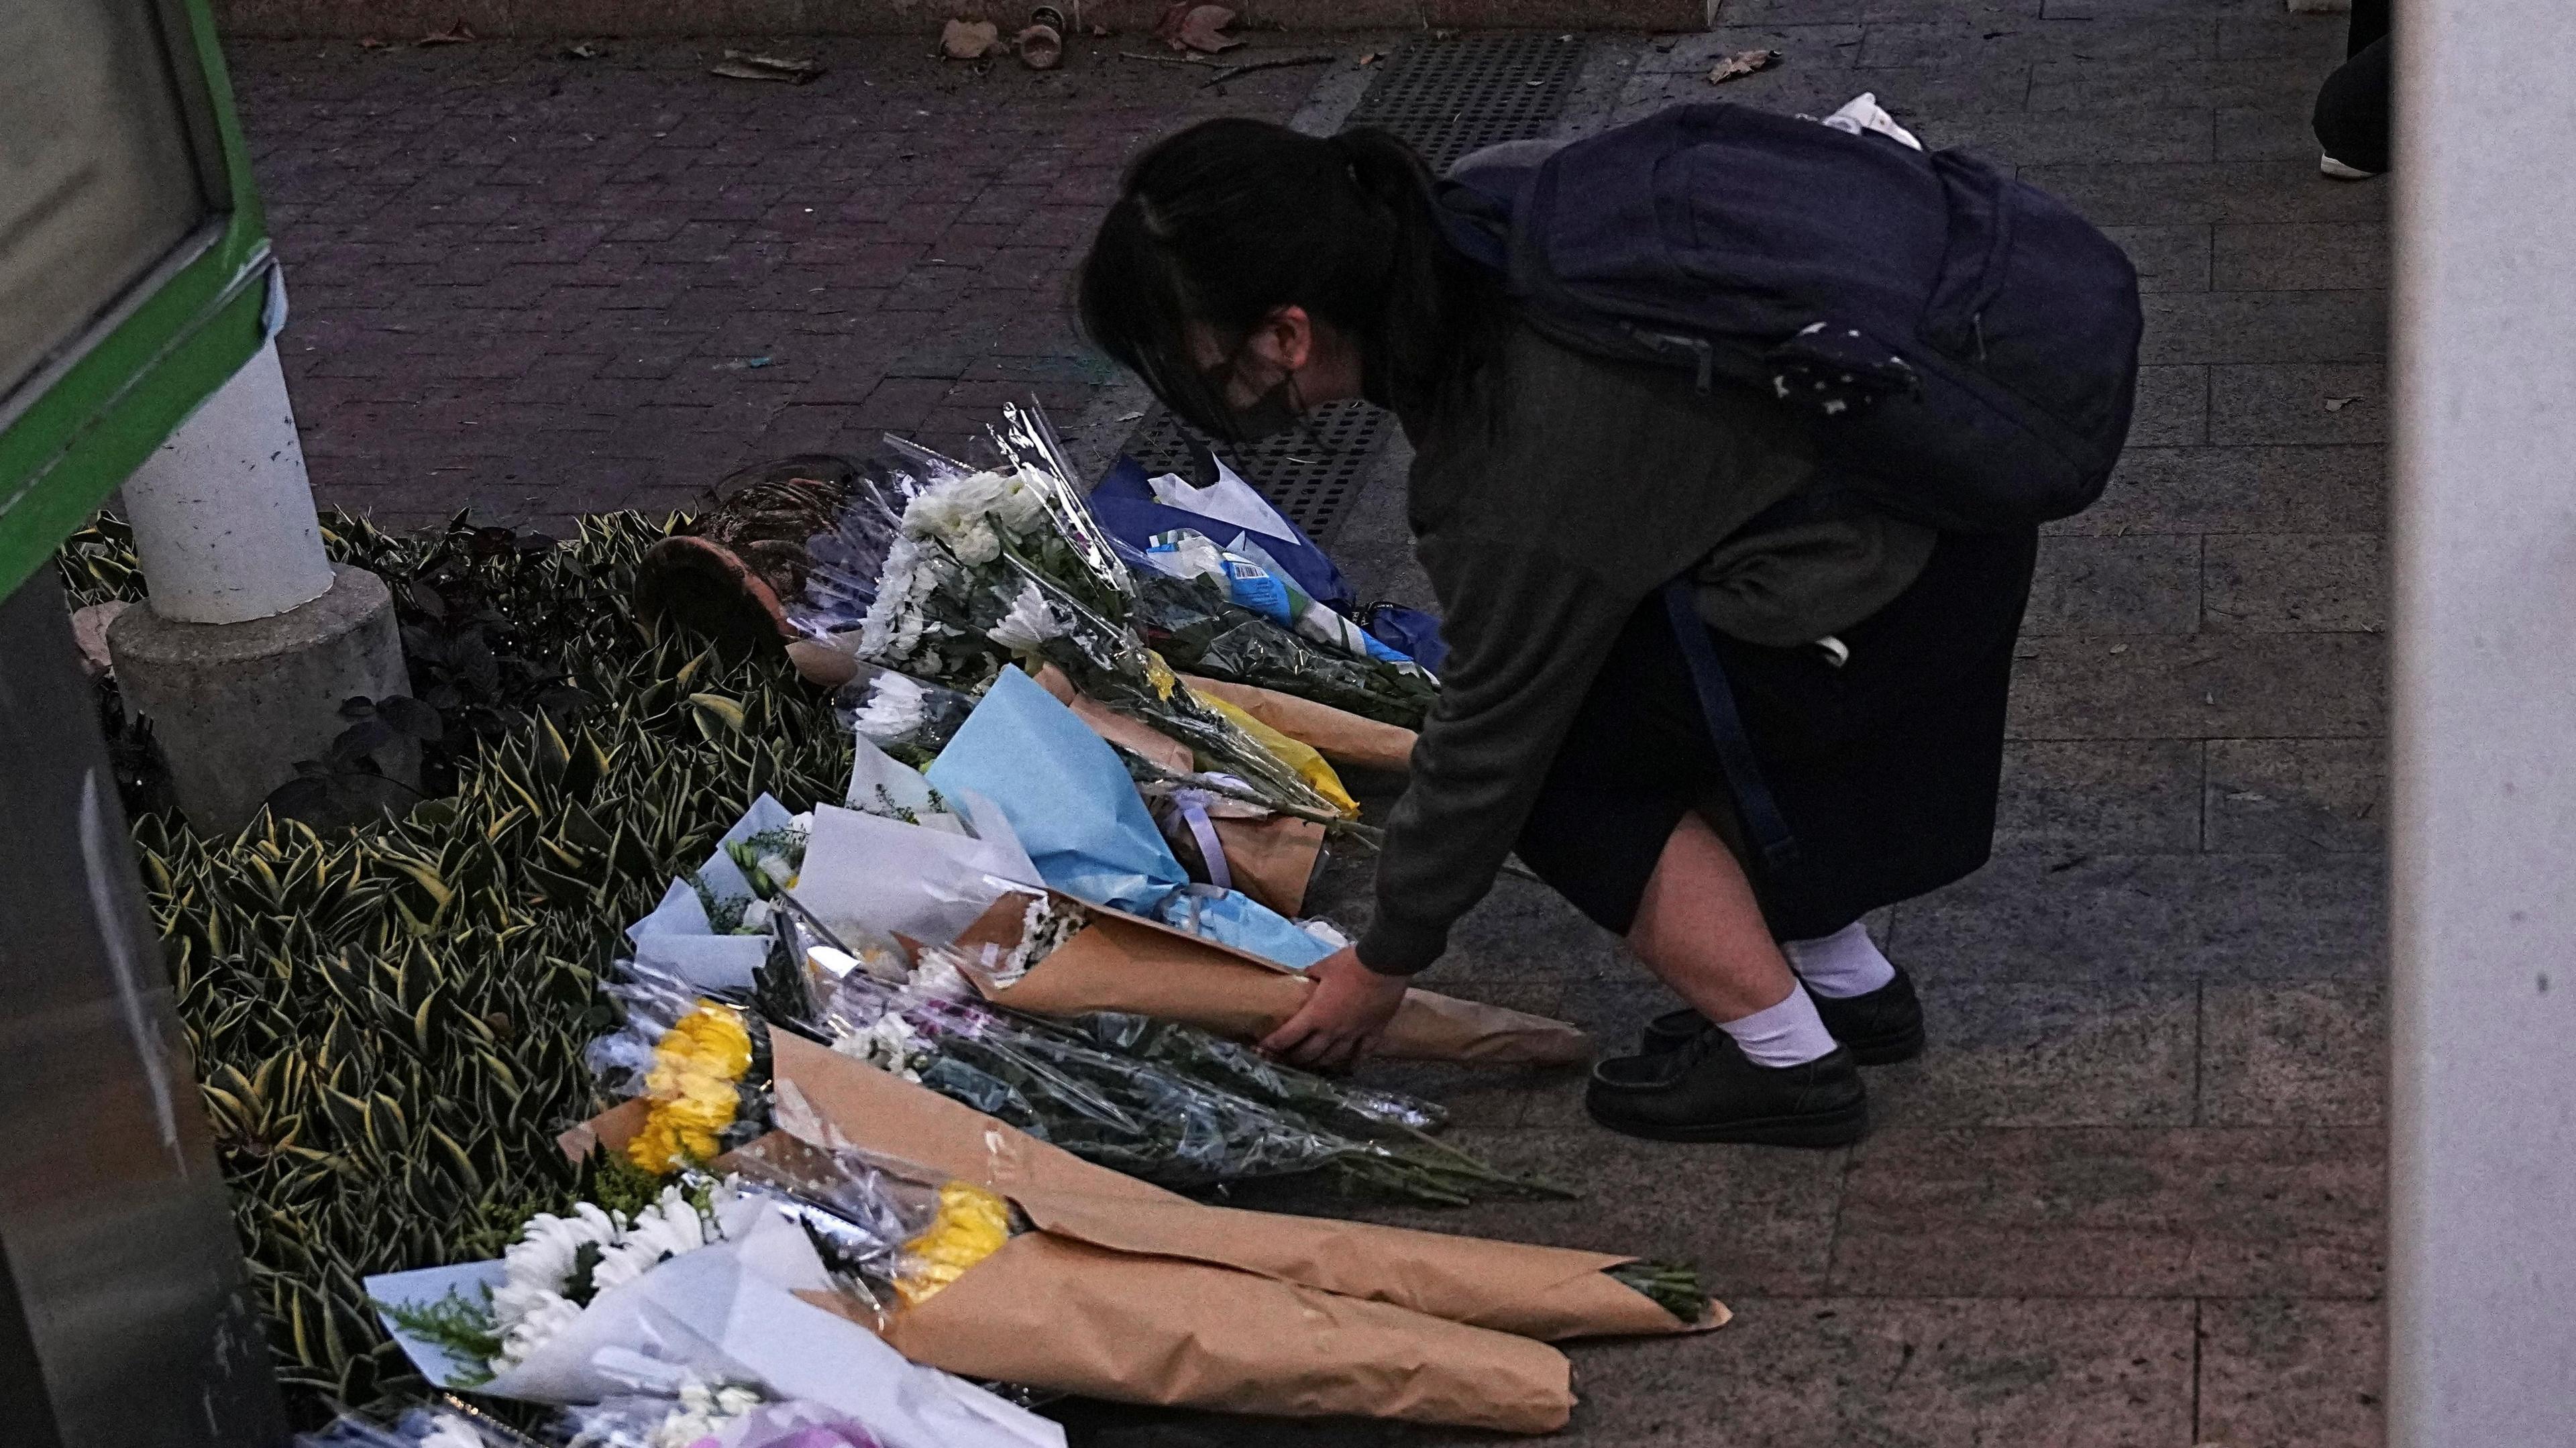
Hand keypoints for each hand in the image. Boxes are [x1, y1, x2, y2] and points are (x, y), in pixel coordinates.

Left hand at [1259, 945, 1408, 1071]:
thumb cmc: (1350, 964)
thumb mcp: (1322, 966)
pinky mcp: (1373, 1034)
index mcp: (1315, 1015)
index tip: (1262, 1050)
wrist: (1384, 964)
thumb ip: (1309, 975)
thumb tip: (1302, 977)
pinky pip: (1362, 1055)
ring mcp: (1353, 1035)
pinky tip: (1347, 1066)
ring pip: (1332, 1059)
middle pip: (1308, 1054)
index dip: (1272, 1046)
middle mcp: (1332, 1031)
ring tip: (1311, 1063)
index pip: (1288, 1037)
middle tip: (1284, 1058)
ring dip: (1318, 1063)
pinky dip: (1353, 1063)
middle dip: (1293, 1058)